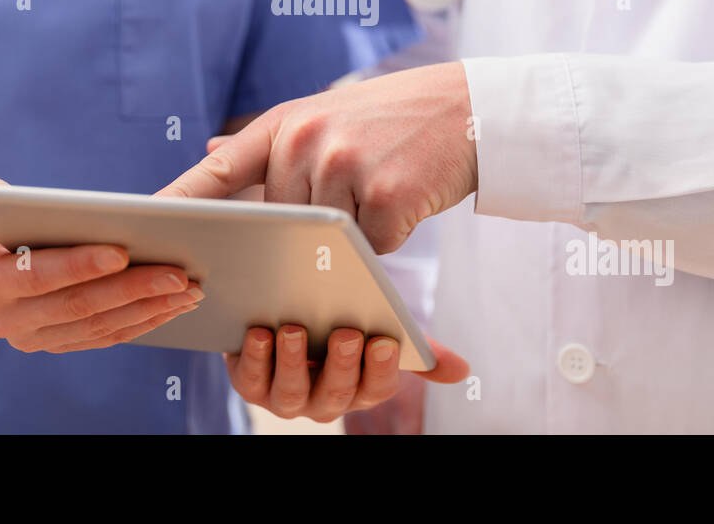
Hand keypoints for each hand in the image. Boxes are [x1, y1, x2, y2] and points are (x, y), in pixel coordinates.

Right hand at [0, 177, 204, 352]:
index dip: (80, 265)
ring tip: (189, 290)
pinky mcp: (56, 344)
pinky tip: (173, 305)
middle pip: (79, 306)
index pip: (38, 276)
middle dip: (133, 289)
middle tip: (179, 274)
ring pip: (99, 327)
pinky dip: (143, 322)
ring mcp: (33, 338)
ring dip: (149, 309)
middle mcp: (7, 320)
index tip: (122, 251)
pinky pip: (106, 337)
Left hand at [159, 63, 475, 252]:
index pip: (220, 168)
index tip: (145, 223)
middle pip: (279, 222)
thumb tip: (210, 150)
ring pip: (322, 240)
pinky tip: (405, 202)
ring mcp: (345, 167)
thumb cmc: (395, 119)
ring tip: (381, 190)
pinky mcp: (385, 197)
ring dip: (349, 235)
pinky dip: (384, 239)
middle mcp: (307, 140)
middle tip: (332, 211)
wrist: (470, 109)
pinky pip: (366, 249)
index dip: (180, 199)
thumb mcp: (326, 112)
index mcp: (287, 121)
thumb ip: (272, 142)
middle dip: (301, 232)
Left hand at [226, 324, 467, 423]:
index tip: (386, 341)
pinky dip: (254, 357)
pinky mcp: (251, 383)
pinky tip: (258, 331)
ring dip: (292, 362)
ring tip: (295, 330)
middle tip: (347, 333)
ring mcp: (287, 396)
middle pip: (336, 392)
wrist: (286, 313)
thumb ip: (417, 351)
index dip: (381, 368)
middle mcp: (325, 400)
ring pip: (291, 391)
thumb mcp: (379, 331)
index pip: (377, 387)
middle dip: (341, 364)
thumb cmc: (340, 324)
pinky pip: (250, 379)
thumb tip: (463, 372)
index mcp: (360, 387)